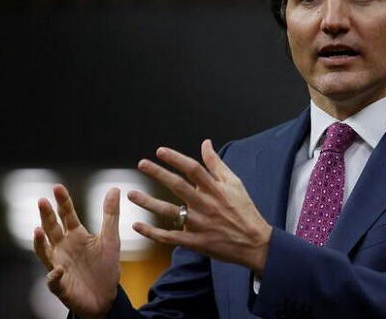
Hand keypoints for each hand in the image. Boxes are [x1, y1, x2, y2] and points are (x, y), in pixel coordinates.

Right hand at [34, 184, 120, 318]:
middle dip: (46, 216)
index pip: (67, 215)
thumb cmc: (105, 267)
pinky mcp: (61, 285)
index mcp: (76, 235)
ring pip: (44, 252)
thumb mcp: (111, 239)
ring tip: (38, 230)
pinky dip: (54, 275)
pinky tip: (58, 269)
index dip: (63, 202)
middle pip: (52, 229)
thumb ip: (111, 215)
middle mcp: (63, 248)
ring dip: (40, 242)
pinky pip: (54, 280)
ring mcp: (59, 266)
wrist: (106, 297)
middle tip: (42, 201)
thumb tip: (114, 188)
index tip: (57, 187)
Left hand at [129, 139, 272, 274]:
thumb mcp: (234, 183)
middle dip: (158, 173)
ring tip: (131, 194)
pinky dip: (152, 232)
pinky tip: (137, 225)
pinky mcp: (195, 241)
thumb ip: (217, 163)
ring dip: (149, 202)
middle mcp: (205, 204)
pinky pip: (170, 237)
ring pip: (170, 211)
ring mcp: (199, 224)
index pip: (193, 169)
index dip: (176, 158)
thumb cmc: (244, 210)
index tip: (160, 151)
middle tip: (142, 164)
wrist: (254, 243)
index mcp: (216, 189)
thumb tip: (205, 143)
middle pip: (178, 186)